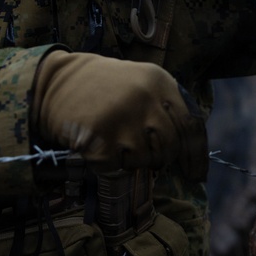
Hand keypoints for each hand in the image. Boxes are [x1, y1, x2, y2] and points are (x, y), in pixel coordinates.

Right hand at [33, 51, 207, 179]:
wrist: (57, 82)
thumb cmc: (105, 86)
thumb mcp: (142, 81)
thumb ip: (167, 107)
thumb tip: (191, 149)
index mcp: (159, 81)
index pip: (191, 125)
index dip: (196, 154)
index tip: (197, 173)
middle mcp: (144, 98)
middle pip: (171, 146)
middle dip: (163, 157)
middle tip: (147, 153)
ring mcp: (122, 119)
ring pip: (146, 160)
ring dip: (134, 158)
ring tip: (116, 138)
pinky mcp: (100, 140)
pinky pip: (118, 167)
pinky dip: (111, 162)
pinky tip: (101, 143)